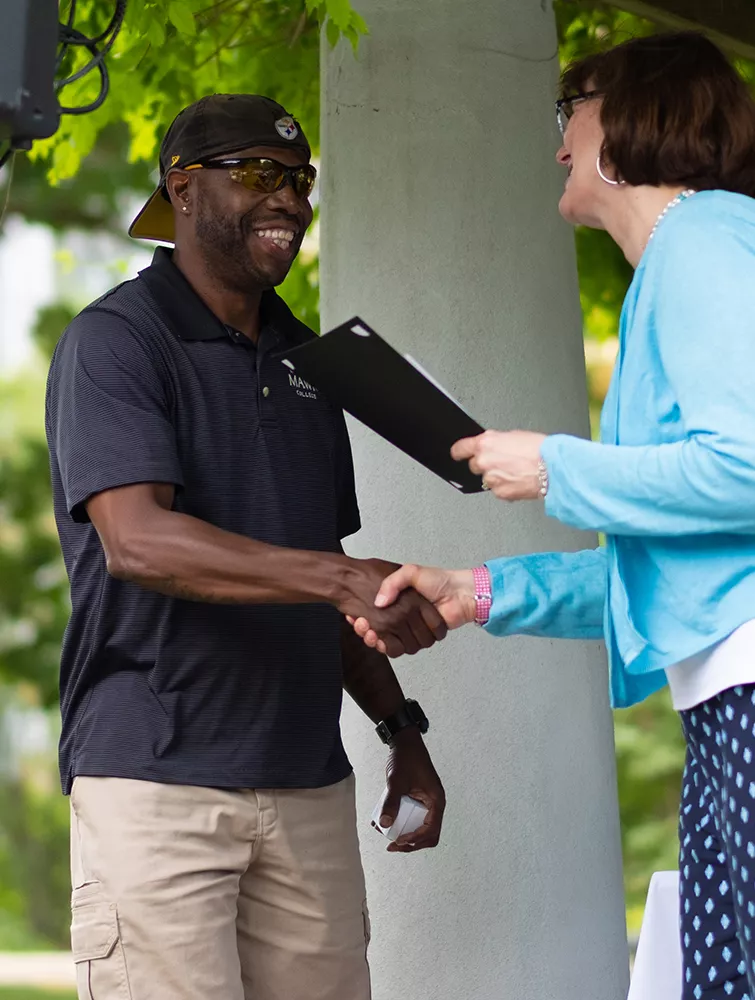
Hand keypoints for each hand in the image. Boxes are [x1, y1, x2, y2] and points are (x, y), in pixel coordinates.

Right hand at [348, 564, 474, 655]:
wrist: (460, 593)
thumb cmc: (439, 580)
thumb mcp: (411, 572)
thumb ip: (393, 582)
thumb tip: (379, 602)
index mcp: (399, 601)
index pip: (374, 613)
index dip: (363, 616)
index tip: (354, 614)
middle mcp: (402, 616)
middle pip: (375, 628)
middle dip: (364, 628)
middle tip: (359, 622)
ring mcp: (408, 628)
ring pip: (383, 640)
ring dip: (372, 637)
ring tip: (366, 628)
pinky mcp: (416, 638)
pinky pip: (397, 648)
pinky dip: (385, 646)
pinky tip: (377, 638)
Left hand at [377, 727, 444, 852]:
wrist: (405, 742)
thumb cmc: (406, 758)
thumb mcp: (397, 781)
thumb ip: (391, 802)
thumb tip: (384, 824)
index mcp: (436, 801)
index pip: (431, 830)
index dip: (415, 839)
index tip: (398, 840)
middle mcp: (434, 804)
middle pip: (427, 834)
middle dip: (411, 843)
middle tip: (393, 845)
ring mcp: (426, 802)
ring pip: (419, 827)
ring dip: (404, 834)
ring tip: (385, 834)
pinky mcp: (417, 799)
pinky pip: (411, 816)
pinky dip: (399, 822)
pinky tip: (383, 821)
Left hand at [451, 429, 546, 500]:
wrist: (552, 468)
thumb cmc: (539, 449)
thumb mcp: (513, 436)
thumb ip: (496, 442)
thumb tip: (491, 446)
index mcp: (485, 444)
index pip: (460, 449)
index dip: (458, 452)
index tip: (457, 454)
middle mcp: (484, 462)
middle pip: (474, 465)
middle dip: (485, 464)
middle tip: (503, 462)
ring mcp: (491, 479)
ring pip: (487, 479)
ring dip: (496, 476)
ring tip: (515, 471)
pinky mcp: (500, 493)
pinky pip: (498, 490)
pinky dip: (505, 486)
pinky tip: (518, 479)